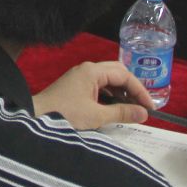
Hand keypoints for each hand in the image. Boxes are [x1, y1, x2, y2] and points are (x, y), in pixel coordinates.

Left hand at [31, 61, 152, 129]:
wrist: (36, 116)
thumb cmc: (65, 113)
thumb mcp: (97, 115)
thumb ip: (122, 113)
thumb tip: (144, 113)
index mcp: (92, 71)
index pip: (124, 75)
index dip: (140, 91)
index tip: (150, 108)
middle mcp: (86, 69)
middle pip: (117, 73)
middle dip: (132, 88)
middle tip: (143, 106)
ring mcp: (80, 77)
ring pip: (108, 80)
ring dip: (122, 93)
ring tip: (132, 109)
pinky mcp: (76, 86)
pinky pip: (99, 86)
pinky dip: (111, 95)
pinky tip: (116, 108)